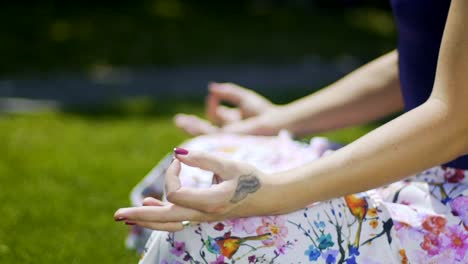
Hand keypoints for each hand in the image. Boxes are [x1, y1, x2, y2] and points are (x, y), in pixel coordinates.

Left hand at [114, 149, 267, 230]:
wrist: (269, 197)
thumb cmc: (251, 178)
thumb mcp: (228, 164)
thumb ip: (202, 159)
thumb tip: (176, 154)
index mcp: (210, 202)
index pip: (176, 193)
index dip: (172, 174)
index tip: (179, 160)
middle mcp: (204, 214)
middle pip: (165, 219)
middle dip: (140, 216)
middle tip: (117, 215)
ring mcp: (203, 217)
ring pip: (169, 224)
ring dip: (148, 219)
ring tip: (127, 216)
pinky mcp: (203, 215)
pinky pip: (178, 220)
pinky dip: (161, 216)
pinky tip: (151, 206)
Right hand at [174, 82, 278, 134]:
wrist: (273, 122)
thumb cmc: (263, 111)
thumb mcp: (242, 98)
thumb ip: (227, 92)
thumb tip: (210, 88)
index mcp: (232, 121)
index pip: (215, 114)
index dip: (211, 104)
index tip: (213, 94)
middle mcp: (228, 130)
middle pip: (206, 128)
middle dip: (192, 124)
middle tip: (179, 120)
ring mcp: (227, 136)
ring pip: (205, 133)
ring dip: (192, 127)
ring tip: (180, 121)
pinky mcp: (227, 139)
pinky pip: (209, 134)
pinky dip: (199, 128)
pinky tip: (191, 124)